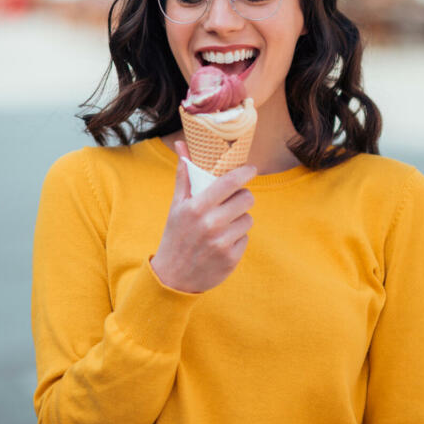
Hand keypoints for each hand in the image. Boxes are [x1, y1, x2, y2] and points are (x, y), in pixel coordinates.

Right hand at [149, 141, 255, 292]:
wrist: (172, 277)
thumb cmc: (175, 236)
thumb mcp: (176, 206)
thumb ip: (184, 176)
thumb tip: (181, 145)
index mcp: (196, 207)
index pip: (229, 182)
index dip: (245, 173)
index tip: (251, 169)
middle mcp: (210, 224)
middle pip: (246, 199)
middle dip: (242, 198)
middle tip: (232, 202)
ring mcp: (222, 242)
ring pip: (248, 219)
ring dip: (239, 219)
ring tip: (222, 226)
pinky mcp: (231, 258)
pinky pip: (246, 238)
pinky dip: (237, 238)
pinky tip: (222, 242)